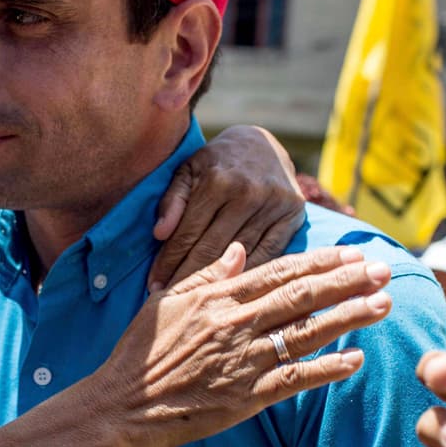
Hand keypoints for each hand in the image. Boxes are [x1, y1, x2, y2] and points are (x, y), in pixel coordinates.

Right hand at [104, 242, 391, 446]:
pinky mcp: (248, 397)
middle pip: (303, 297)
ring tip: (383, 304)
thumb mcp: (167, 301)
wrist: (124, 406)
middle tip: (383, 269)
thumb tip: (240, 250)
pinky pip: (296, 379)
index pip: (280, 272)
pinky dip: (328, 369)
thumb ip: (208, 275)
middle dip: (348, 282)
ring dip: (350, 318)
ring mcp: (244, 361)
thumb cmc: (141, 353)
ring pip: (308, 333)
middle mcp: (236, 325)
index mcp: (219, 299)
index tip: (351, 253)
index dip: (320, 261)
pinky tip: (356, 359)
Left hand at [148, 126, 303, 290]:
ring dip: (214, 282)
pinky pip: (268, 255)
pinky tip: (230, 290)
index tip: (152, 285)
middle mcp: (248, 193)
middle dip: (186, 277)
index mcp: (218, 180)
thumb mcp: (189, 169)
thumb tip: (159, 233)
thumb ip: (172, 199)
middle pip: (211, 249)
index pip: (187, 232)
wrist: (264, 145)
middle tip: (168, 301)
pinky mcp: (293, 216)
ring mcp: (273, 206)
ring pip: (238, 256)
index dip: (168, 261)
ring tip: (194, 301)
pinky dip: (248, 274)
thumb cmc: (218, 162)